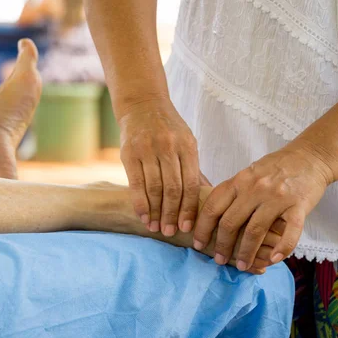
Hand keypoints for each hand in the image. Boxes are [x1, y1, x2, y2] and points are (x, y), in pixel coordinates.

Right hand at [119, 99, 199, 237]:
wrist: (142, 105)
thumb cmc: (168, 128)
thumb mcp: (186, 142)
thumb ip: (193, 169)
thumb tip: (208, 198)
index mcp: (187, 146)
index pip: (191, 183)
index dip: (189, 208)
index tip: (187, 227)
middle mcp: (168, 147)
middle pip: (173, 188)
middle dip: (172, 214)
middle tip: (171, 232)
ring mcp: (148, 149)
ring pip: (154, 187)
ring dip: (155, 211)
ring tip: (156, 227)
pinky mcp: (129, 153)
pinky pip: (136, 182)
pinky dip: (140, 202)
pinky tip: (143, 215)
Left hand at [193, 144, 333, 270]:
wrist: (311, 156)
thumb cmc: (276, 168)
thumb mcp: (248, 174)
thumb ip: (232, 192)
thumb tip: (209, 216)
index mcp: (239, 181)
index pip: (212, 207)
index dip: (202, 228)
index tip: (197, 244)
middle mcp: (255, 188)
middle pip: (231, 222)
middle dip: (222, 246)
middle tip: (219, 260)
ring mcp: (277, 197)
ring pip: (255, 231)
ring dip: (246, 253)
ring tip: (242, 266)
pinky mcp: (299, 206)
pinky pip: (289, 232)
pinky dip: (282, 249)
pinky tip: (274, 260)